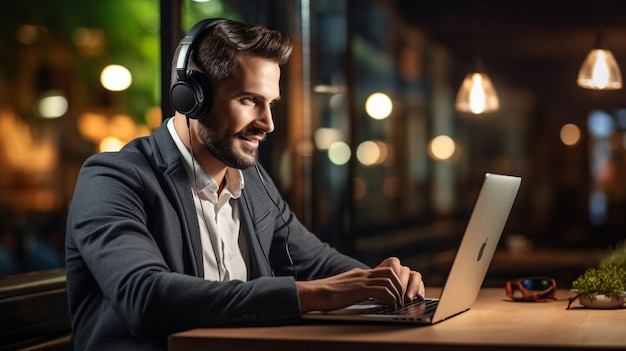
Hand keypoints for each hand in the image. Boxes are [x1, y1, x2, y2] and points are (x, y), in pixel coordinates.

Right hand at [296, 257, 424, 312]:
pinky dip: (391, 299)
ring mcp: (361, 281)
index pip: (382, 271)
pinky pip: (383, 291)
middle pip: (390, 272)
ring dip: (397, 294)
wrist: (314, 293)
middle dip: (399, 285)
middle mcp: (362, 274)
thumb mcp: (342, 287)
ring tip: (398, 304)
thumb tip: (360, 295)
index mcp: (358, 273)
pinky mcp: (360, 290)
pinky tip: (391, 306)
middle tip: (401, 298)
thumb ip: (353, 288)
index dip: (393, 281)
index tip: (396, 292)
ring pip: (389, 281)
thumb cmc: (324, 294)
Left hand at [375, 257, 424, 301]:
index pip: (394, 263)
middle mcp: (400, 269)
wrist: (378, 292)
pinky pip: (421, 284)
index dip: (394, 272)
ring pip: (415, 276)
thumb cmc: (376, 288)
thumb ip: (379, 287)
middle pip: (405, 271)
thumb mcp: (374, 286)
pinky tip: (420, 297)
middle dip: (403, 284)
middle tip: (400, 295)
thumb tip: (383, 294)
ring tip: (409, 298)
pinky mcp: (416, 284)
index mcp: (389, 265)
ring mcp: (409, 275)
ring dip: (413, 288)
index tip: (392, 283)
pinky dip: (421, 291)